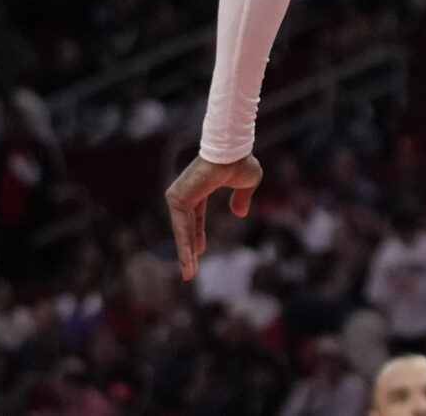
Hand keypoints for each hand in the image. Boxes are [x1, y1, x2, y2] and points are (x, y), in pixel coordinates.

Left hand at [166, 152, 262, 279]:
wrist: (232, 151)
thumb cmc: (240, 162)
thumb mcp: (248, 182)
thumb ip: (242, 198)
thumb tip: (240, 214)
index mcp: (199, 189)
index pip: (194, 217)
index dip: (197, 234)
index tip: (201, 251)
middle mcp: (185, 193)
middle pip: (186, 228)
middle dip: (189, 250)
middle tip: (190, 271)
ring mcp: (178, 195)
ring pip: (182, 231)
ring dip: (185, 254)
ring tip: (189, 275)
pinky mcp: (177, 199)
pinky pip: (181, 228)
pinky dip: (185, 245)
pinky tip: (189, 261)